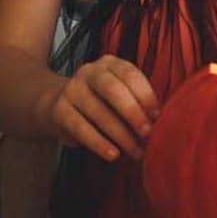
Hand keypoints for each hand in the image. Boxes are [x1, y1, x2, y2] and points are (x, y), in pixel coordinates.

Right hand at [39, 55, 159, 162]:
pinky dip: (99, 143)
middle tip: (147, 133)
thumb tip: (160, 120)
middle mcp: (89, 71)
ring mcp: (72, 89)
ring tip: (135, 151)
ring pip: (99, 113)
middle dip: (133, 113)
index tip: (158, 116)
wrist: (56, 103)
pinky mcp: (59, 110)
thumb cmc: (101, 100)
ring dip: (120, 135)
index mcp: (110, 63)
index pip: (131, 75)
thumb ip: (136, 99)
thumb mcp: (118, 92)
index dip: (146, 95)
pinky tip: (113, 154)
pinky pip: (81, 129)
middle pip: (114, 90)